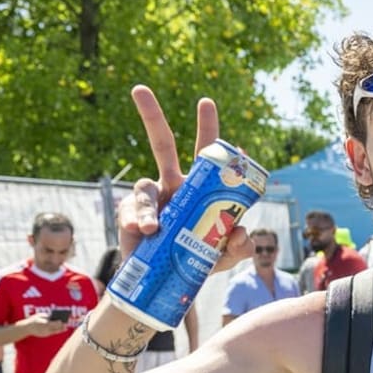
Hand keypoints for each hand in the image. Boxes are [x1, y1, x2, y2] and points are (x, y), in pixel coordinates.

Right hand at [25, 313, 66, 337]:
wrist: (26, 328)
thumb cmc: (33, 319)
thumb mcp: (39, 316)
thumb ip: (47, 316)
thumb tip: (54, 316)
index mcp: (43, 323)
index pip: (53, 323)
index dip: (58, 322)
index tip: (62, 320)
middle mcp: (45, 329)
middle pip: (55, 328)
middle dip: (61, 326)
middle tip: (66, 324)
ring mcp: (44, 333)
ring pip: (54, 331)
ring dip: (60, 330)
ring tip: (65, 328)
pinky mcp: (44, 335)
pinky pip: (52, 333)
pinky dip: (56, 331)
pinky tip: (60, 330)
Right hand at [116, 86, 252, 272]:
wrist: (164, 282)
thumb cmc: (197, 262)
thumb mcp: (224, 257)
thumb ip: (239, 246)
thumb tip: (241, 233)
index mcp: (199, 189)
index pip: (207, 157)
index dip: (211, 134)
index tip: (212, 111)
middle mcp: (173, 186)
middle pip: (161, 145)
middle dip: (151, 116)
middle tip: (140, 90)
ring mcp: (151, 199)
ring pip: (144, 186)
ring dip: (149, 208)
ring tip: (153, 230)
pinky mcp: (131, 215)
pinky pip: (133, 212)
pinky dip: (138, 222)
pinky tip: (143, 232)